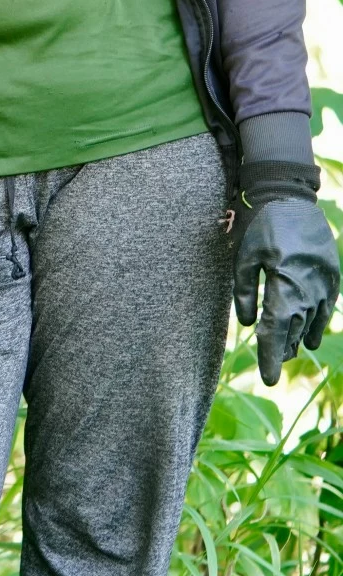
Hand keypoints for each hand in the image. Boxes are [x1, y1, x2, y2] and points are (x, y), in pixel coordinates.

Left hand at [233, 198, 339, 385]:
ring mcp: (324, 281)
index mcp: (284, 281)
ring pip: (312, 320)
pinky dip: (318, 323)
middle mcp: (309, 285)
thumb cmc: (260, 226)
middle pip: (296, 328)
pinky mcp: (332, 275)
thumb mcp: (244, 258)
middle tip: (273, 366)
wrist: (289, 197)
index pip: (277, 329)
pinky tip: (311, 339)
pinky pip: (327, 307)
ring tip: (288, 353)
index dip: (271, 355)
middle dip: (284, 349)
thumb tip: (247, 325)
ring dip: (300, 338)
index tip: (268, 378)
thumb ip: (244, 293)